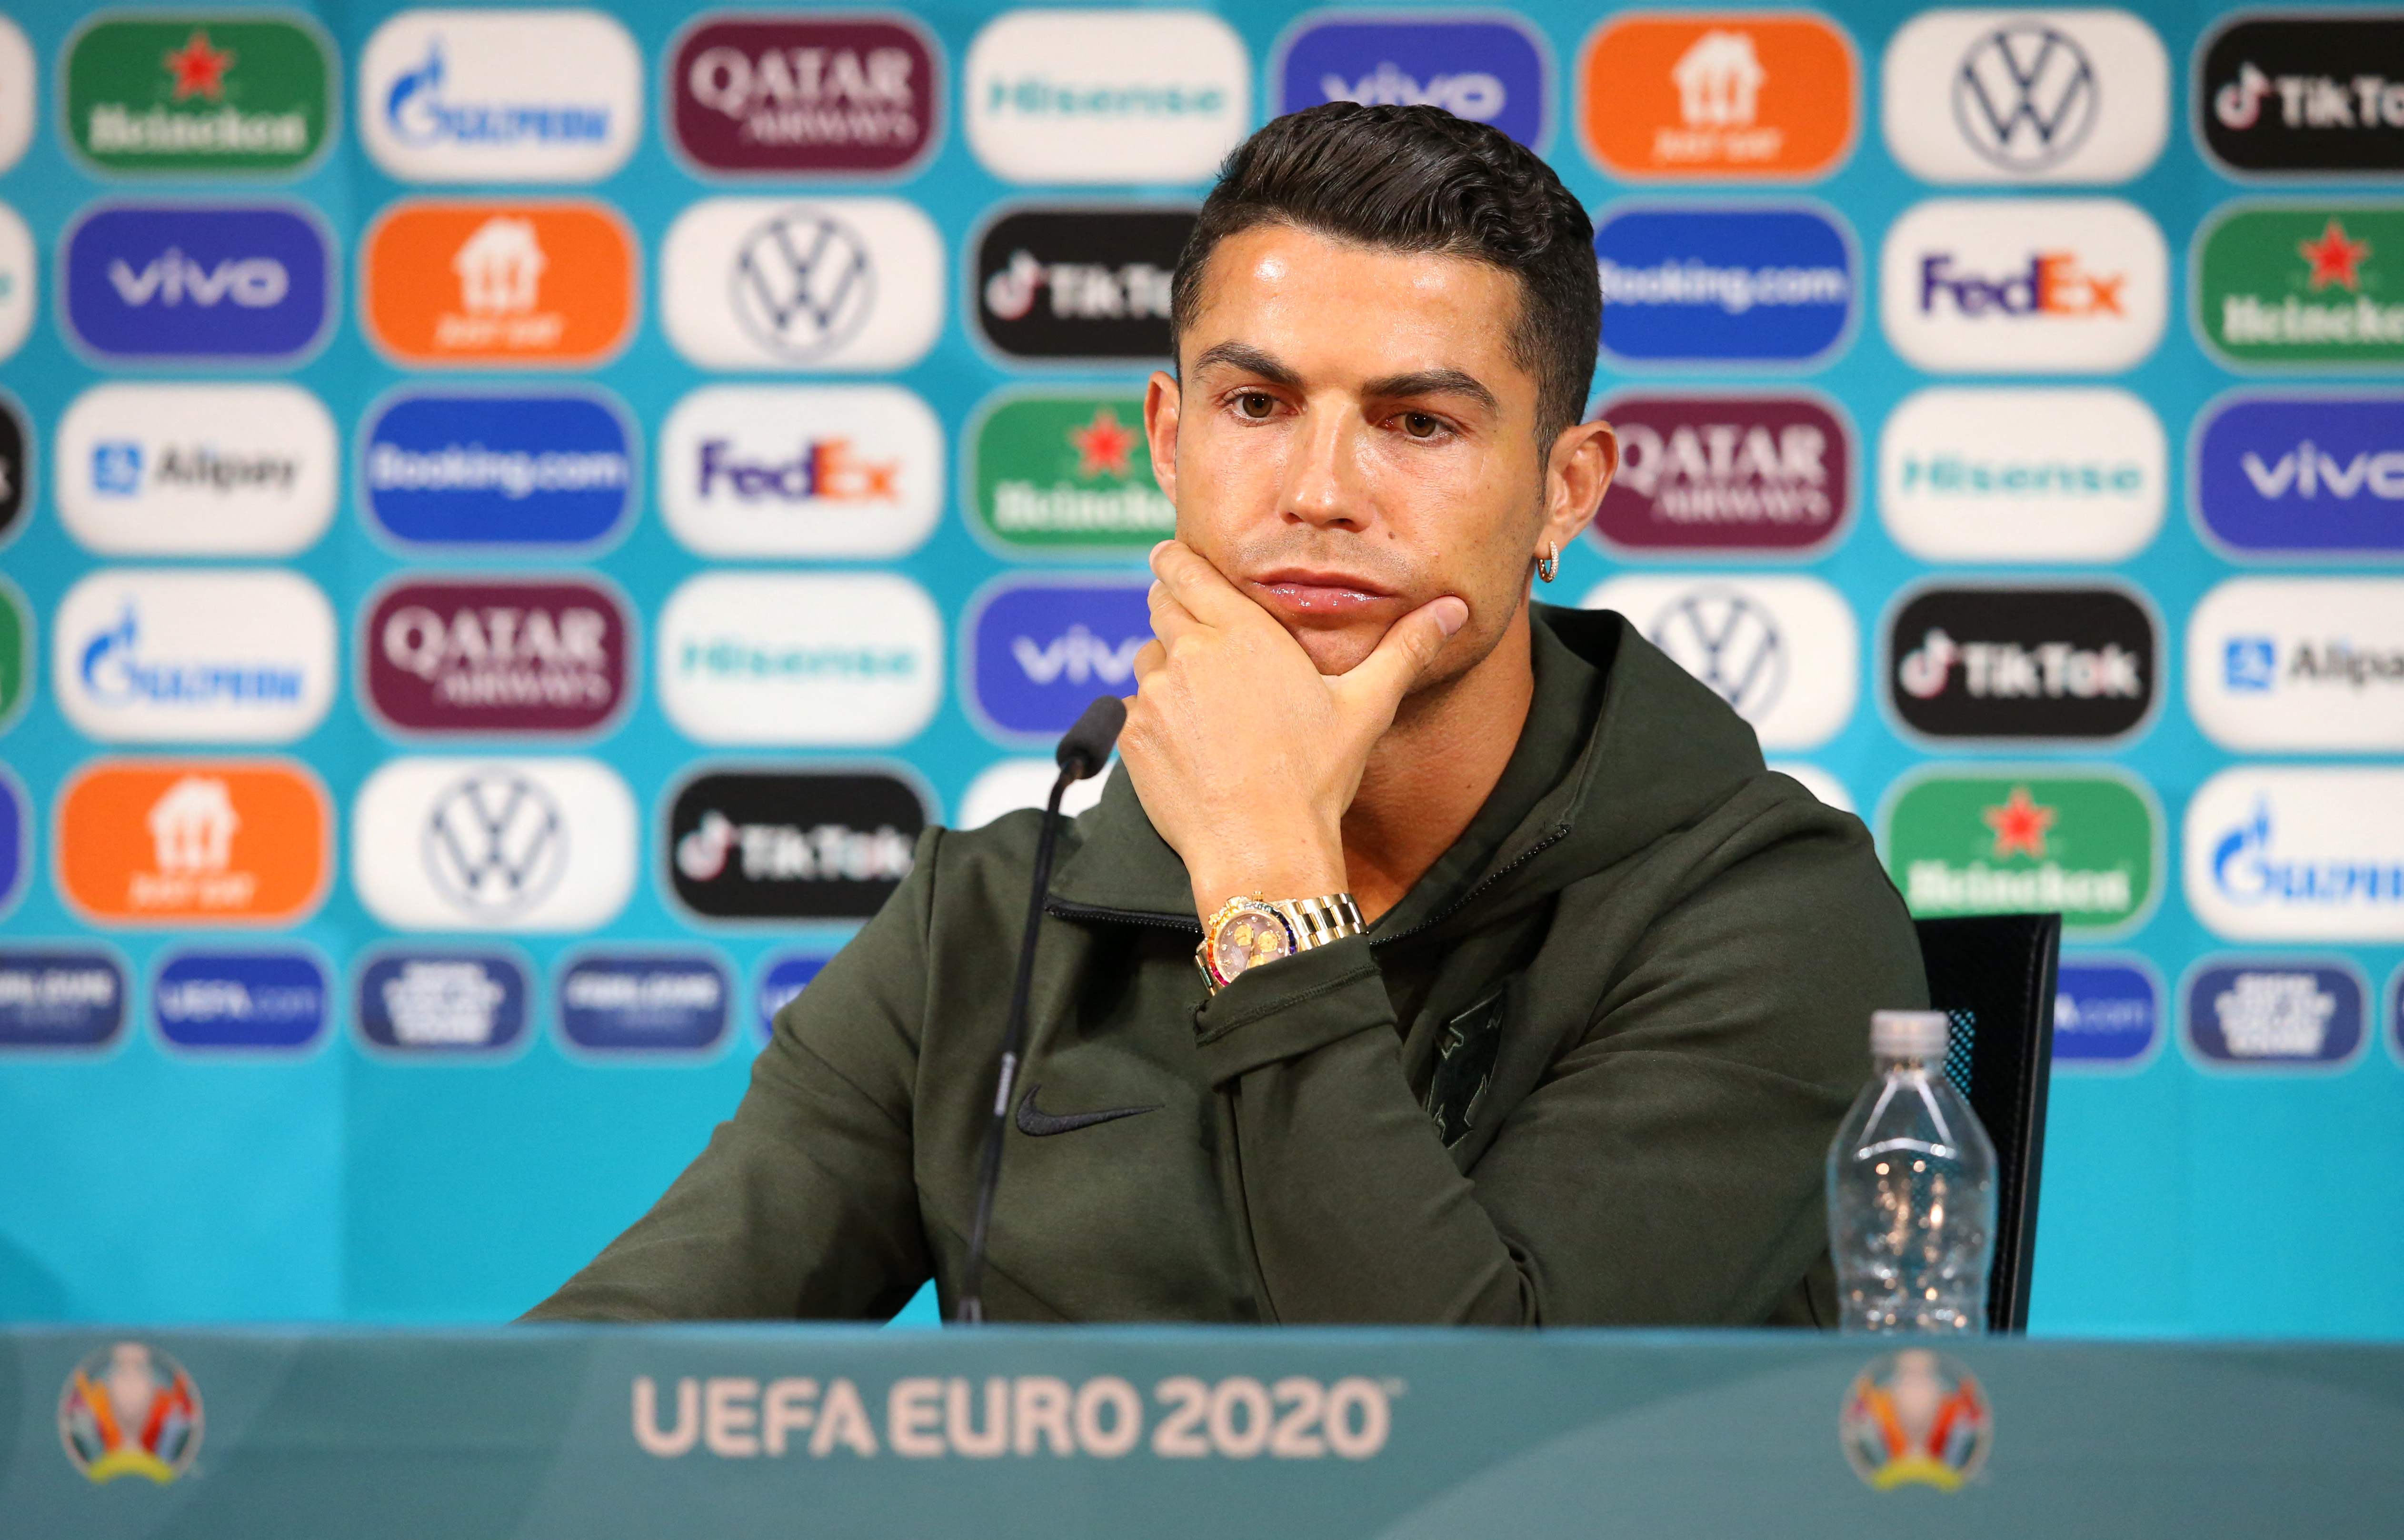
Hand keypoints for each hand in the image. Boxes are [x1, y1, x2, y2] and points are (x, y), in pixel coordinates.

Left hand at [1117, 541, 1468, 918]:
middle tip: (1205, 646)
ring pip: (1147, 660)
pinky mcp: (1130, 735)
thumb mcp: (1367, 707)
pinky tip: (1190, 749)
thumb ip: (1406, 648)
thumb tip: (1453, 609)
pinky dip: (1153, 721)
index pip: (1183, 568)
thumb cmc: (1316, 779)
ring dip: (1168, 672)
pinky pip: (1131, 710)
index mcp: (1243, 632)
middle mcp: (1190, 653)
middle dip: (1176, 614)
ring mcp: (1153, 695)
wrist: (1263, 850)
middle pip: (1160, 606)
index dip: (1176, 562)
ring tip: (1207, 711)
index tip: (1175, 562)